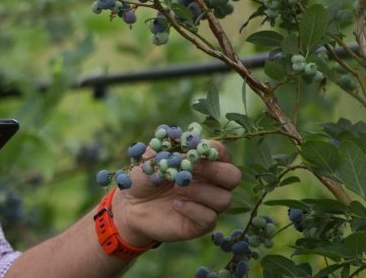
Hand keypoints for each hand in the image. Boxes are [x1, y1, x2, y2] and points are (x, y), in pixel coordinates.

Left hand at [110, 141, 241, 246]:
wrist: (131, 205)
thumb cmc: (145, 177)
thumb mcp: (151, 158)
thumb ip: (167, 148)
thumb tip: (184, 141)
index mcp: (203, 162)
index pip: (222, 153)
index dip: (214, 150)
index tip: (196, 150)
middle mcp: (212, 183)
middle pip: (233, 176)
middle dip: (215, 170)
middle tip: (191, 168)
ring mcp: (208, 205)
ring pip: (224, 199)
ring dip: (200, 191)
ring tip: (177, 188)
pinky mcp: (200, 224)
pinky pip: (210, 218)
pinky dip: (193, 209)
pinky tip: (175, 204)